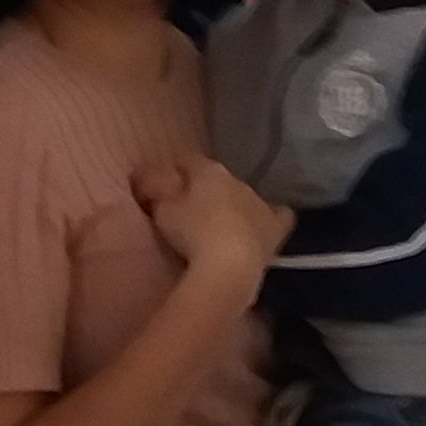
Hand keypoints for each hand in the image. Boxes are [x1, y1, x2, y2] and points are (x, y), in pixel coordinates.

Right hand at [134, 157, 290, 286]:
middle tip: (190, 208)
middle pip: (217, 179)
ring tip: (220, 224)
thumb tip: (146, 177)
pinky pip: (278, 216)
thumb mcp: (162, 210)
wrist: (229, 264)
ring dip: (233, 205)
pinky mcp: (274, 228)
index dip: (175, 169)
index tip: (164, 181)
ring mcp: (259, 203)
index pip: (189, 160)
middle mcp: (238, 181)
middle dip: (205, 189)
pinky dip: (270, 218)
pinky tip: (265, 226)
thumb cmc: (191, 232)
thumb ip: (155, 191)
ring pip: (244, 197)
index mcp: (209, 171)